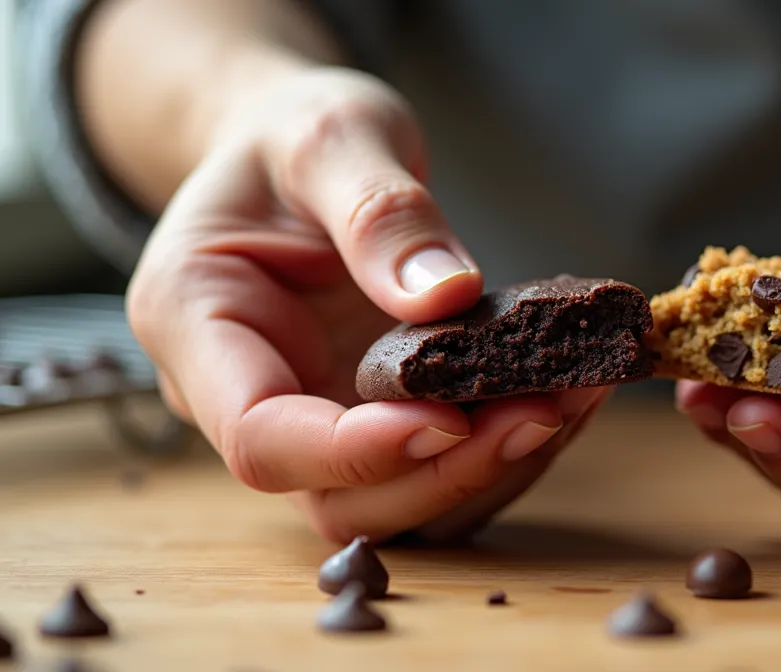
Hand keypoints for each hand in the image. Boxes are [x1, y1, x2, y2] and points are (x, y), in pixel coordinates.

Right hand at [127, 68, 607, 542]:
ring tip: (575, 396)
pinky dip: (505, 450)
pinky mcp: (374, 420)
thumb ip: (378, 211)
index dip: (355, 451)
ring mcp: (313, 417)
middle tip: (543, 410)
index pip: (261, 438)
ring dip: (490, 471)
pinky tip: (568, 395)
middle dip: (444, 472)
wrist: (299, 153)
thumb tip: (446, 293)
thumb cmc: (292, 134)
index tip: (451, 418)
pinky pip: (436, 467)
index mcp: (196, 323)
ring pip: (394, 503)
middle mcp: (245, 395)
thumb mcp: (329, 136)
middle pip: (335, 496)